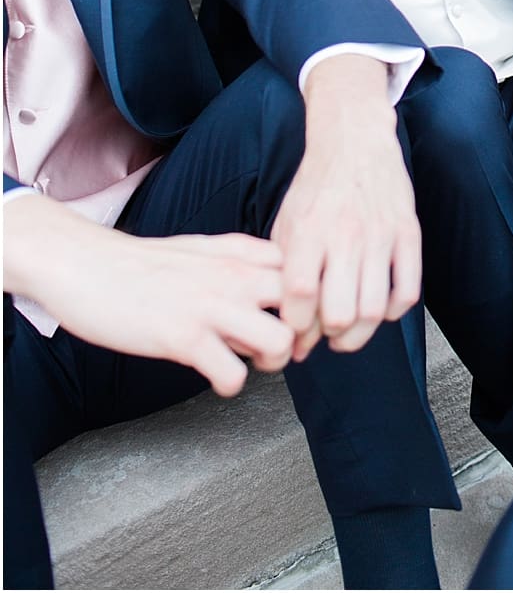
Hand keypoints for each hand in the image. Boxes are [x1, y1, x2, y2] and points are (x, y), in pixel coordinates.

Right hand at [2, 193, 292, 395]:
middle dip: (303, 333)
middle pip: (306, 307)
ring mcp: (212, 307)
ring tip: (249, 363)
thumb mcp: (205, 247)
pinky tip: (216, 377)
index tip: (297, 319)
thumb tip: (274, 284)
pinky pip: (233, 374)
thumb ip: (243, 260)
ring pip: (280, 341)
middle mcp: (237, 277)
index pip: (308, 276)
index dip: (310, 303)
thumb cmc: (143, 262)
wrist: (84, 264)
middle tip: (279, 346)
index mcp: (244, 255)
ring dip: (271, 362)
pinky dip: (231, 384)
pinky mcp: (183, 337)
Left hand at [271, 55, 419, 359]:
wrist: (354, 143)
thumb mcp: (286, 225)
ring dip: (359, 333)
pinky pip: (409, 290)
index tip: (293, 336)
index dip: (294, 328)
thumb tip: (289, 325)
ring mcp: (381, 235)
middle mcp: (345, 235)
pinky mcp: (409, 233)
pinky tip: (381, 309)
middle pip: (338, 312)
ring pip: (375, 309)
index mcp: (308, 232)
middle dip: (327, 337)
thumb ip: (283, 273)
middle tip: (322, 337)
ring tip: (348, 332)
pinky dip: (395, 312)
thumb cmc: (315, 189)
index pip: (299, 297)